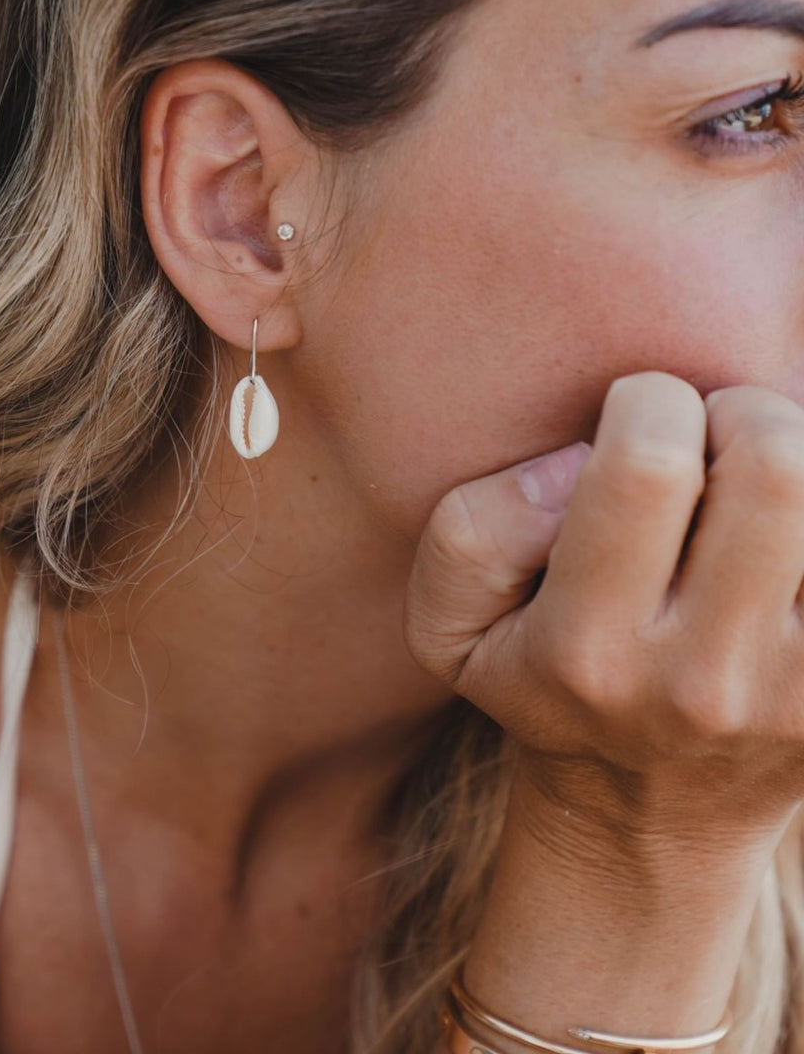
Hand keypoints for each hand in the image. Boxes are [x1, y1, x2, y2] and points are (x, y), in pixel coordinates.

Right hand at [404, 370, 803, 852]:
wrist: (646, 817)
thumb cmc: (543, 684)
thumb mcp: (450, 630)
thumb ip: (470, 532)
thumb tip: (573, 467)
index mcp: (585, 650)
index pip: (646, 467)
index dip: (646, 401)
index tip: (634, 418)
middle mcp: (702, 680)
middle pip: (777, 467)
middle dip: (743, 413)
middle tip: (711, 436)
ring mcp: (798, 695)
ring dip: (800, 460)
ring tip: (755, 484)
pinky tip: (777, 537)